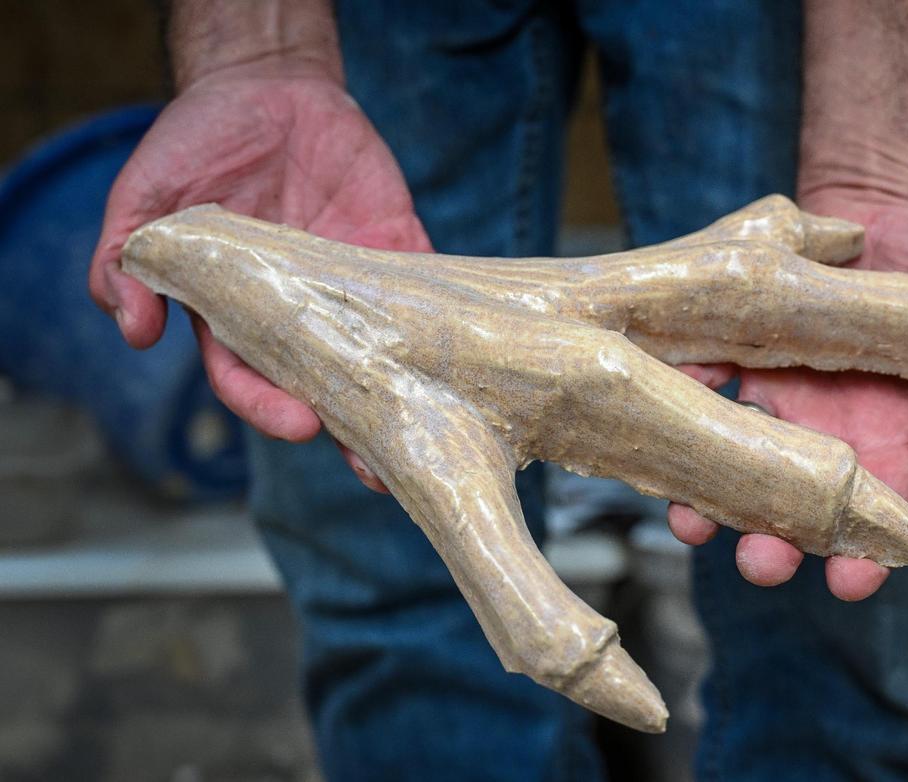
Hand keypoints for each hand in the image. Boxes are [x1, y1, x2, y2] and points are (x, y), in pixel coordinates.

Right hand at [89, 68, 430, 451]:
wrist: (266, 87)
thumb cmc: (200, 143)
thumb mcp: (147, 193)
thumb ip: (126, 256)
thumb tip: (130, 327)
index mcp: (236, 312)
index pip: (249, 378)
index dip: (268, 406)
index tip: (296, 423)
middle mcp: (298, 312)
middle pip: (324, 385)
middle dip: (347, 430)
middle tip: (375, 465)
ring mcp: (351, 285)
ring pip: (381, 355)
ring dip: (404, 398)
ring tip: (431, 436)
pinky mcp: (394, 248)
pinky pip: (422, 292)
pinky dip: (441, 325)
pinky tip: (461, 360)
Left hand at [669, 188, 907, 599]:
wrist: (884, 219)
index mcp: (878, 442)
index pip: (871, 517)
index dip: (862, 557)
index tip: (851, 582)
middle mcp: (810, 430)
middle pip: (786, 503)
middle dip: (770, 541)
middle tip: (762, 562)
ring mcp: (760, 392)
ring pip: (724, 457)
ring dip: (705, 493)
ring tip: (693, 520)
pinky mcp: (721, 345)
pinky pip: (689, 376)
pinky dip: (674, 394)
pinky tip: (664, 406)